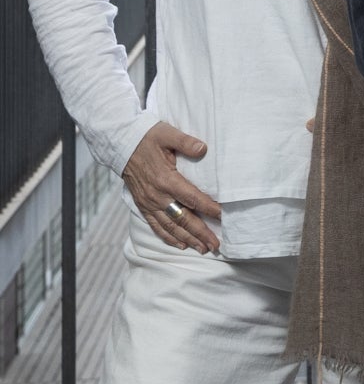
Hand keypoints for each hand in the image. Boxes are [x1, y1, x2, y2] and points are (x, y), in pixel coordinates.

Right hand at [125, 122, 219, 253]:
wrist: (120, 144)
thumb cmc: (147, 138)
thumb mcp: (167, 134)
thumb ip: (186, 142)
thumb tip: (203, 148)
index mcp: (166, 179)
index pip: (192, 198)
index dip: (208, 208)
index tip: (223, 216)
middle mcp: (157, 195)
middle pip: (182, 218)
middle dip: (200, 233)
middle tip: (216, 244)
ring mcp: (149, 202)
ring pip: (170, 226)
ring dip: (187, 239)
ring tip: (203, 249)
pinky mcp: (142, 205)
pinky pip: (155, 225)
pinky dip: (167, 237)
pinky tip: (180, 245)